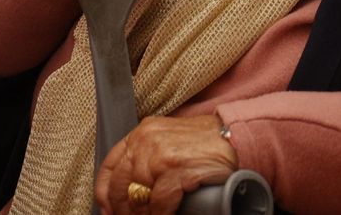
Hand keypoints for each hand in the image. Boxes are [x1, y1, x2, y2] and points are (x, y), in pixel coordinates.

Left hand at [95, 115, 235, 214]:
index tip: (108, 210)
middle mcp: (146, 141)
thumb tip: (131, 190)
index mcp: (141, 133)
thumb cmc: (205, 143)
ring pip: (137, 198)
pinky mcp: (176, 169)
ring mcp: (160, 155)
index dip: (105, 194)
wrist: (235, 136)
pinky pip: (159, 203)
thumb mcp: (168, 141)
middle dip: (123, 210)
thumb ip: (147, 158)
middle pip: (120, 186)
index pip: (110, 166)